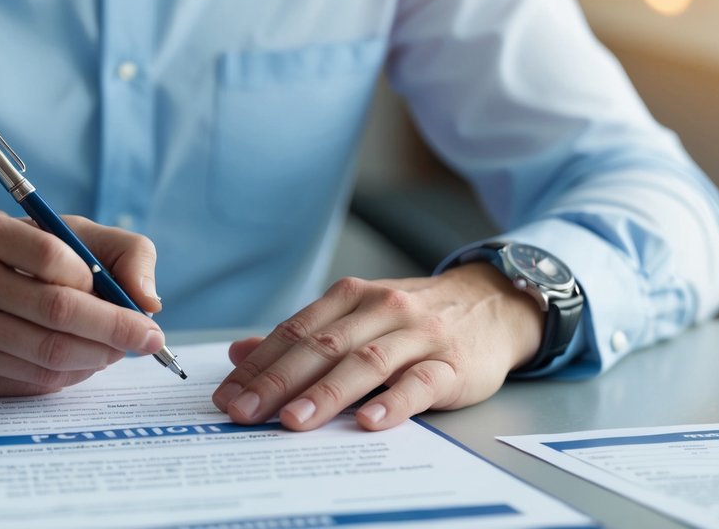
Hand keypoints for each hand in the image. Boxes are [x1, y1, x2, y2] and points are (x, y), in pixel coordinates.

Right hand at [0, 209, 163, 396]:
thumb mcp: (32, 231)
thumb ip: (102, 249)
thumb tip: (150, 298)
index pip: (51, 254)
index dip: (95, 278)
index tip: (121, 291)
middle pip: (57, 312)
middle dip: (116, 329)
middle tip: (151, 338)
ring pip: (47, 354)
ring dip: (97, 357)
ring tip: (120, 351)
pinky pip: (28, 381)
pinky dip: (67, 375)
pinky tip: (83, 364)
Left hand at [211, 264, 545, 430]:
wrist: (492, 306)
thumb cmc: (413, 318)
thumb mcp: (356, 315)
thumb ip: (301, 336)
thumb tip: (237, 353)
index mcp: (350, 297)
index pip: (294, 332)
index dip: (257, 364)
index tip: (226, 394)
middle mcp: (381, 310)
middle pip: (322, 347)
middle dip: (277, 381)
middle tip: (244, 411)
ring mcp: (418, 336)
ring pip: (365, 364)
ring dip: (326, 393)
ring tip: (293, 420)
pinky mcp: (452, 364)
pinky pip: (420, 384)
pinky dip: (393, 402)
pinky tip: (369, 421)